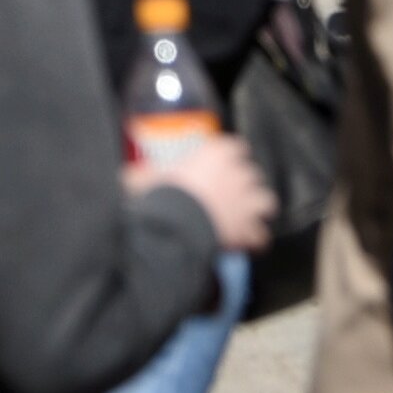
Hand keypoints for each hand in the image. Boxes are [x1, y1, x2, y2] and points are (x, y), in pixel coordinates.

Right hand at [136, 124, 272, 254]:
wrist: (175, 223)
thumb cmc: (161, 195)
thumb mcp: (144, 179)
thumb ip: (141, 176)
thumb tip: (126, 178)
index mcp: (217, 153)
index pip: (235, 147)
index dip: (229, 158)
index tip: (219, 168)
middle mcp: (238, 172)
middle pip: (251, 174)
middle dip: (243, 186)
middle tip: (227, 197)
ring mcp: (248, 200)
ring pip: (266, 200)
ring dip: (257, 209)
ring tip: (246, 218)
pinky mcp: (249, 227)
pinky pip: (261, 235)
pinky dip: (255, 240)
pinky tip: (247, 245)